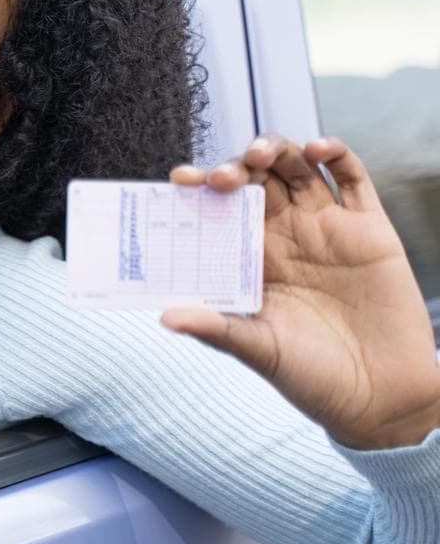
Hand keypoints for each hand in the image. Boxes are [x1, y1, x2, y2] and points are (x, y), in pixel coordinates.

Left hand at [161, 135, 439, 449]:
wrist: (379, 396)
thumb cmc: (311, 376)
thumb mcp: (258, 350)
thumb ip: (216, 329)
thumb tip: (164, 317)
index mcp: (250, 259)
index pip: (217, 211)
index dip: (198, 190)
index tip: (179, 180)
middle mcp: (285, 236)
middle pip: (255, 181)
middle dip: (234, 168)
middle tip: (220, 177)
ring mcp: (326, 227)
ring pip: (297, 169)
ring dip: (276, 150)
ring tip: (259, 155)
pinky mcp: (370, 228)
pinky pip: (353, 179)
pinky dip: (336, 154)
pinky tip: (316, 147)